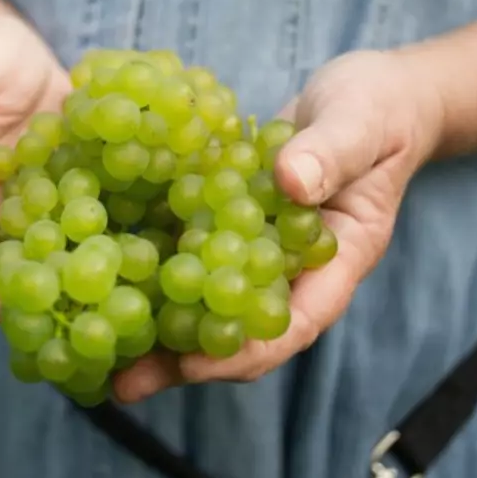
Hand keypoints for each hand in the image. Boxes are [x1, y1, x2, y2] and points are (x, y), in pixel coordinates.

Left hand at [112, 50, 443, 401]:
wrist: (365, 96)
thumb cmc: (377, 110)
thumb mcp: (360, 122)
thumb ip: (332, 152)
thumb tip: (291, 182)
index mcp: (338, 259)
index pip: (294, 323)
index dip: (244, 350)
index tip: (192, 364)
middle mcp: (292, 267)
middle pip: (240, 330)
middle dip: (183, 360)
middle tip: (123, 382)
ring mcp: (257, 247)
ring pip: (208, 300)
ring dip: (158, 325)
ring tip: (98, 344)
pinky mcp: (227, 220)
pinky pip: (192, 252)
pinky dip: (154, 268)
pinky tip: (105, 272)